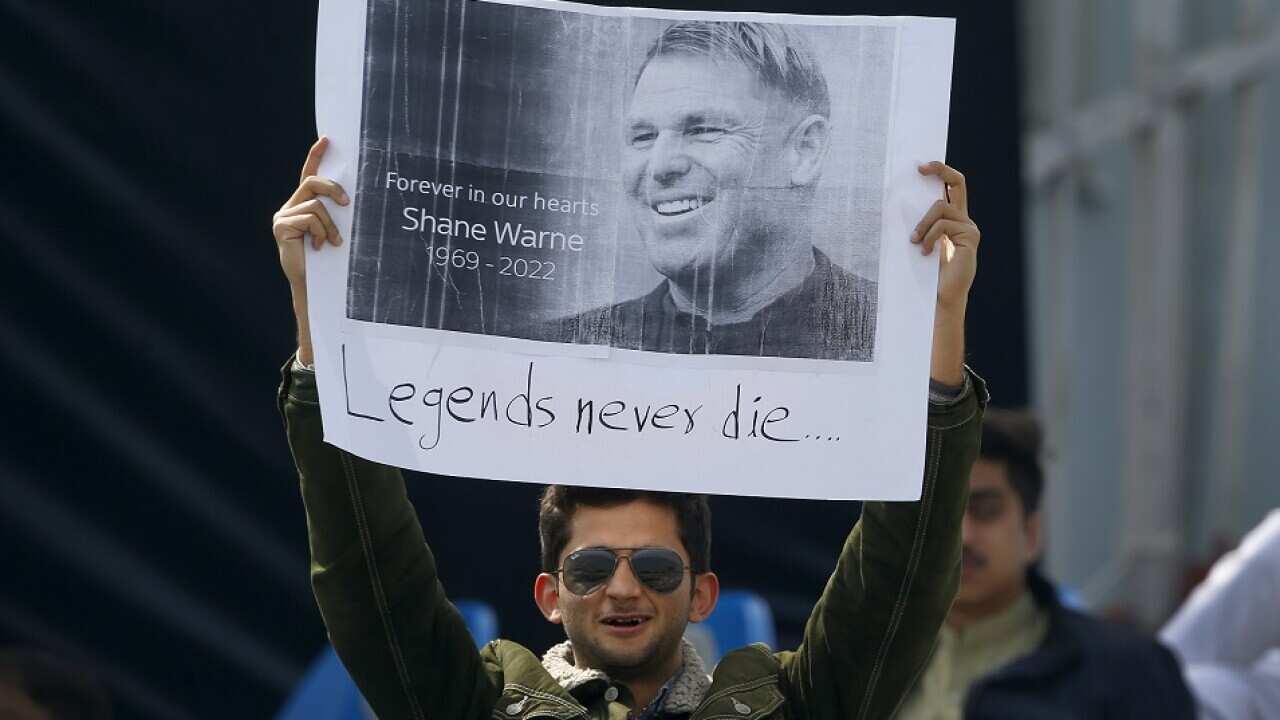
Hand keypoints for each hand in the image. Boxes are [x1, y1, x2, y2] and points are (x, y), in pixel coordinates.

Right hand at [272, 137, 348, 364]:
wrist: (315, 284)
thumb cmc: (329, 259)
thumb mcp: (334, 230)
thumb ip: (336, 213)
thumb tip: (352, 198)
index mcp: (304, 205)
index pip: (308, 175)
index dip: (315, 156)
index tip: (327, 140)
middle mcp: (290, 207)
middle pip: (313, 183)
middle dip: (333, 189)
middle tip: (348, 204)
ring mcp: (283, 216)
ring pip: (315, 206)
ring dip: (329, 226)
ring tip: (332, 243)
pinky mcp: (281, 226)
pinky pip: (309, 219)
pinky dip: (320, 233)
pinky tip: (319, 248)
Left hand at [913, 162, 979, 310]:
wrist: (940, 297)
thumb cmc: (926, 272)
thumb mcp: (920, 241)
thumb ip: (919, 224)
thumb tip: (898, 202)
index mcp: (952, 219)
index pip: (952, 187)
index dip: (940, 172)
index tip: (920, 167)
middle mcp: (964, 219)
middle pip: (958, 182)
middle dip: (940, 170)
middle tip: (921, 168)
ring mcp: (968, 227)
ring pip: (940, 207)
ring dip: (922, 223)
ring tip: (915, 242)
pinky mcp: (970, 237)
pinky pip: (943, 225)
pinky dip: (929, 236)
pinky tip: (925, 252)